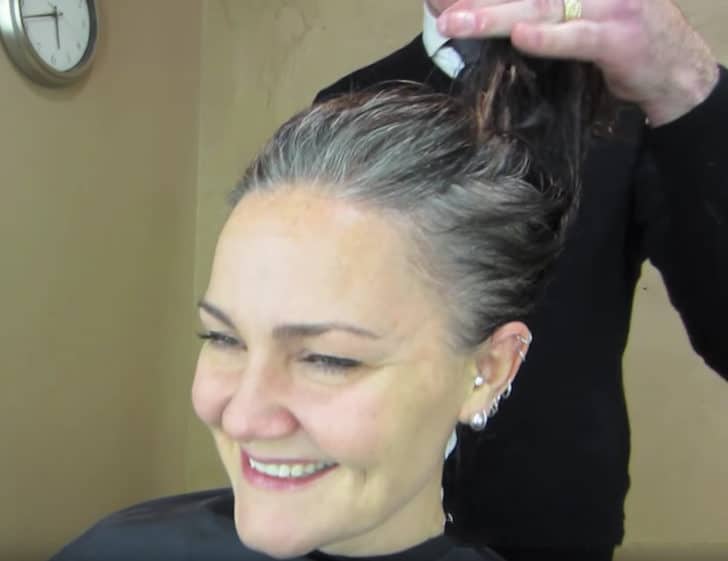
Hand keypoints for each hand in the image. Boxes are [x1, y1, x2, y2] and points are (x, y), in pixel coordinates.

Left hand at [436, 0, 718, 125]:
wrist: (674, 69)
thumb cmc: (615, 40)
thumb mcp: (573, 17)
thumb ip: (535, 14)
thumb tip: (481, 20)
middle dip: (478, 0)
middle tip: (439, 7)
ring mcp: (607, 4)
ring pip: (542, 5)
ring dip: (495, 15)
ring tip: (456, 21)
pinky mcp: (620, 36)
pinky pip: (579, 37)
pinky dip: (549, 39)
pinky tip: (521, 37)